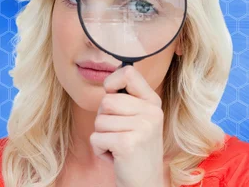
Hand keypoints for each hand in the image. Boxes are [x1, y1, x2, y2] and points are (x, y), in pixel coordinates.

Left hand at [90, 65, 165, 186]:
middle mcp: (151, 113)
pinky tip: (116, 156)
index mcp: (153, 102)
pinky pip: (96, 137)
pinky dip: (100, 149)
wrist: (145, 183)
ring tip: (118, 146)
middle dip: (103, 119)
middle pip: (106, 101)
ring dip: (102, 136)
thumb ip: (127, 99)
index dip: (112, 82)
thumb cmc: (135, 148)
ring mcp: (142, 128)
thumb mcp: (138, 119)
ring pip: (99, 120)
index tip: (112, 95)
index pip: (128, 72)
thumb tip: (108, 78)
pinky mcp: (128, 144)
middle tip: (118, 133)